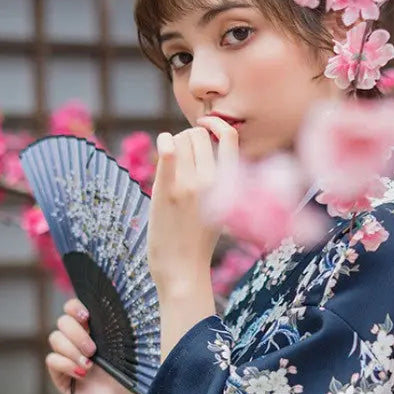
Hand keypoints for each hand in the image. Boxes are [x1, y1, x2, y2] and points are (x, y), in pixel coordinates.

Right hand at [46, 298, 141, 393]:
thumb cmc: (132, 375)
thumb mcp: (127, 346)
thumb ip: (117, 326)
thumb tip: (115, 301)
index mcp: (94, 328)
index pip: (74, 308)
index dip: (75, 307)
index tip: (86, 316)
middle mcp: (78, 340)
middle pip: (62, 322)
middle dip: (77, 333)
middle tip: (93, 350)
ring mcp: (68, 357)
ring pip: (55, 338)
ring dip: (72, 350)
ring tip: (90, 365)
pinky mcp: (61, 376)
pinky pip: (51, 360)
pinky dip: (65, 364)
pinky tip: (81, 374)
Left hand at [147, 116, 238, 295]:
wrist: (183, 270)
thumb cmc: (198, 238)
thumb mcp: (220, 206)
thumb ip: (217, 178)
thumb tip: (203, 143)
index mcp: (230, 184)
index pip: (229, 137)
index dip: (215, 123)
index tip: (204, 125)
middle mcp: (212, 180)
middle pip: (198, 134)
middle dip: (187, 137)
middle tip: (180, 155)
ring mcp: (189, 185)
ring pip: (180, 139)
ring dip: (172, 143)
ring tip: (169, 162)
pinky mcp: (166, 192)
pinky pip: (168, 154)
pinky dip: (164, 144)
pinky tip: (163, 145)